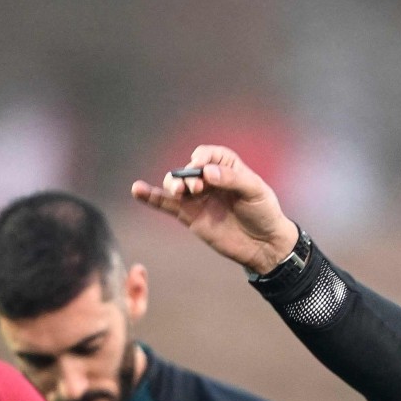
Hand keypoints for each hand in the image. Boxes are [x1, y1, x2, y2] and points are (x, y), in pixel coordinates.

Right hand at [129, 147, 302, 275]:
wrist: (263, 245)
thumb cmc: (263, 212)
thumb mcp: (255, 191)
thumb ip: (232, 179)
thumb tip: (206, 173)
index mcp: (227, 167)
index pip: (208, 155)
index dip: (202, 158)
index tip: (202, 168)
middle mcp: (209, 180)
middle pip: (188, 169)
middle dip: (188, 175)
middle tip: (196, 188)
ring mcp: (197, 198)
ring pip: (176, 185)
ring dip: (173, 184)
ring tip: (179, 191)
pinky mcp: (189, 216)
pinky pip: (167, 205)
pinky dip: (151, 197)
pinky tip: (137, 190)